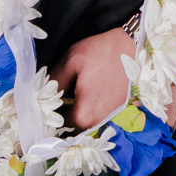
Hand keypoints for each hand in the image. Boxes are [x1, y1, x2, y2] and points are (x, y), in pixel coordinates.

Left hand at [50, 27, 175, 127]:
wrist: (137, 46)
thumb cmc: (104, 52)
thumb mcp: (72, 59)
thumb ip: (53, 81)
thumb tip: (38, 96)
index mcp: (83, 115)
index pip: (55, 128)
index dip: (46, 118)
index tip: (41, 107)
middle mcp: (97, 123)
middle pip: (70, 129)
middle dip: (60, 117)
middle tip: (53, 99)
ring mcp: (110, 118)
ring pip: (84, 123)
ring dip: (74, 114)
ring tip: (69, 95)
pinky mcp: (118, 111)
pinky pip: (96, 117)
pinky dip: (89, 109)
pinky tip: (87, 93)